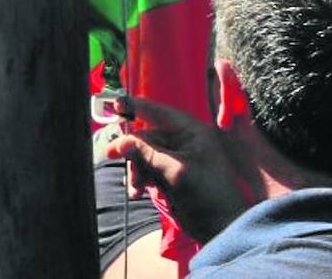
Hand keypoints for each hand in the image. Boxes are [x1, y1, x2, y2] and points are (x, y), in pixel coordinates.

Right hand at [104, 97, 251, 241]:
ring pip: (144, 155)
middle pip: (148, 137)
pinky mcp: (170, 176)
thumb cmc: (207, 194)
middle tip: (110, 155)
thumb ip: (147, 153)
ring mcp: (176, 159)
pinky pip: (147, 170)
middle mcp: (184, 142)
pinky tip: (138, 192)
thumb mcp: (176, 171)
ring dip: (136, 170)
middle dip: (133, 151)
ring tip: (137, 187)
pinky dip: (140, 180)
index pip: (160, 113)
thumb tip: (121, 141)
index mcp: (192, 132)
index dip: (137, 107)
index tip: (116, 104)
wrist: (221, 227)